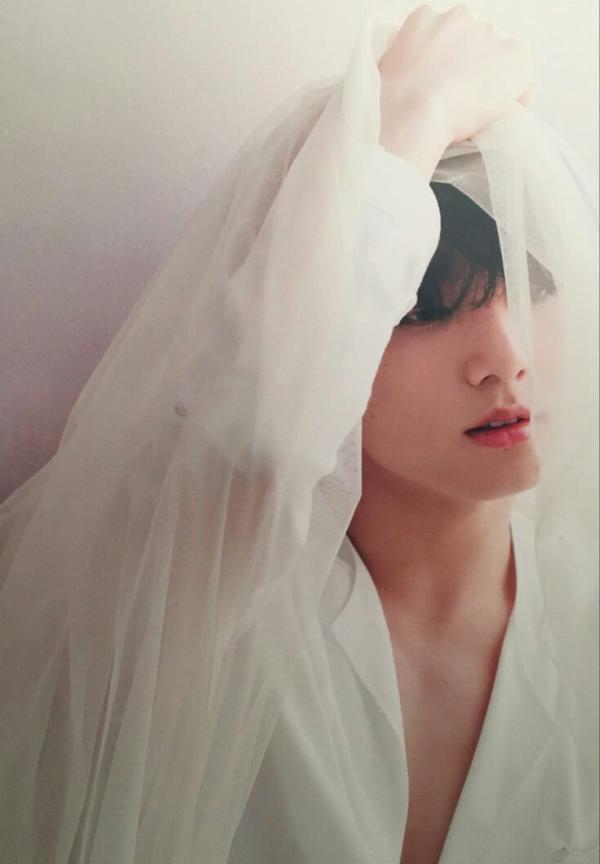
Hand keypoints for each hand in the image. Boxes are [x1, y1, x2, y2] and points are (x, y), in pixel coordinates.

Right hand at [377, 5, 534, 176]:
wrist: (413, 112)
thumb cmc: (391, 102)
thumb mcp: (386, 70)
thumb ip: (406, 62)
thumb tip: (411, 77)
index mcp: (425, 18)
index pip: (446, 35)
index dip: (447, 64)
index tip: (443, 86)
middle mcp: (460, 17)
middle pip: (474, 43)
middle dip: (470, 69)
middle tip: (459, 103)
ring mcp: (489, 34)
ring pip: (498, 60)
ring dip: (492, 83)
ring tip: (477, 114)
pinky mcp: (515, 55)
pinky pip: (524, 80)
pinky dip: (518, 98)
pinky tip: (500, 118)